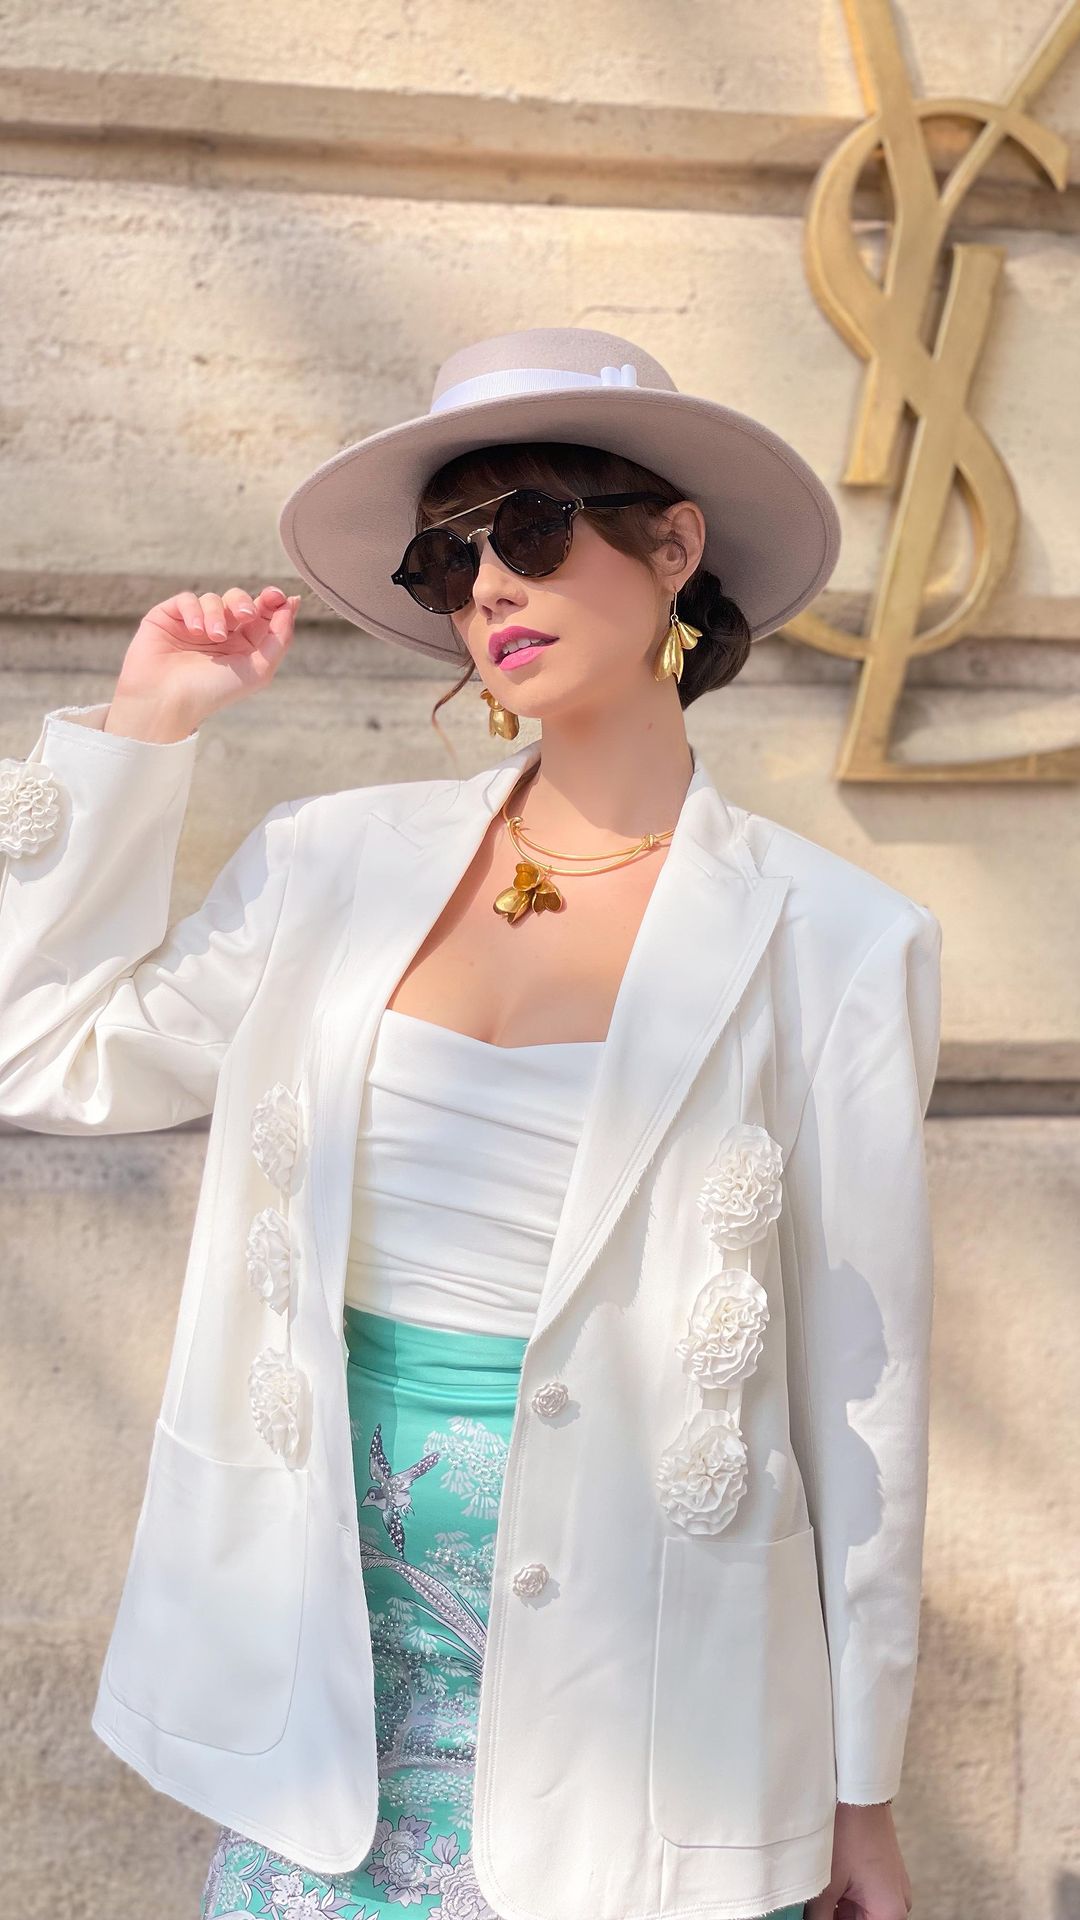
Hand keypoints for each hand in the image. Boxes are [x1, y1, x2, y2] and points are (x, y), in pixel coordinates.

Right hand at [108, 585, 299, 735]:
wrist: (167, 701)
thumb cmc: (212, 692)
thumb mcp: (258, 670)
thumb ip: (279, 639)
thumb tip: (292, 604)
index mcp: (242, 647)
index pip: (261, 616)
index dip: (272, 602)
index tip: (280, 598)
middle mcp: (219, 634)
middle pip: (238, 601)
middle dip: (245, 603)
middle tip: (246, 615)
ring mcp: (193, 625)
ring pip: (214, 599)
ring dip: (218, 614)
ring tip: (214, 635)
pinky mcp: (169, 617)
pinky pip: (187, 599)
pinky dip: (195, 610)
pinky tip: (195, 630)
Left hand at [804, 1802, 911, 1919]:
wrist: (858, 1790)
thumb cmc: (847, 1832)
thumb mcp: (826, 1884)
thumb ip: (819, 1919)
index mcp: (890, 1914)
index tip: (819, 1919)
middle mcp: (898, 1905)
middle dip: (836, 1919)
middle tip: (814, 1911)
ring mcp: (892, 1888)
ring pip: (861, 1914)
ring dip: (839, 1912)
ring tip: (817, 1899)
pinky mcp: (884, 1875)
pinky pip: (864, 1899)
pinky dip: (845, 1900)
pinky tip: (824, 1892)